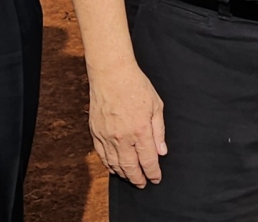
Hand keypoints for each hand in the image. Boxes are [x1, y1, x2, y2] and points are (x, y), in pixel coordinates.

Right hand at [89, 61, 167, 186]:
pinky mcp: (96, 132)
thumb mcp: (156, 105)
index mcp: (140, 130)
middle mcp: (123, 137)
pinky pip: (102, 155)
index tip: (156, 178)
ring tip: (131, 178)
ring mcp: (107, 136)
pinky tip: (114, 168)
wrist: (111, 73)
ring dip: (124, 174)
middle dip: (138, 179)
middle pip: (130, 167)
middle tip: (143, 184)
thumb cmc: (136, 85)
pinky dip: (109, 165)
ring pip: (115, 164)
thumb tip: (161, 152)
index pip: (148, 161)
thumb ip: (159, 131)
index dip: (153, 173)